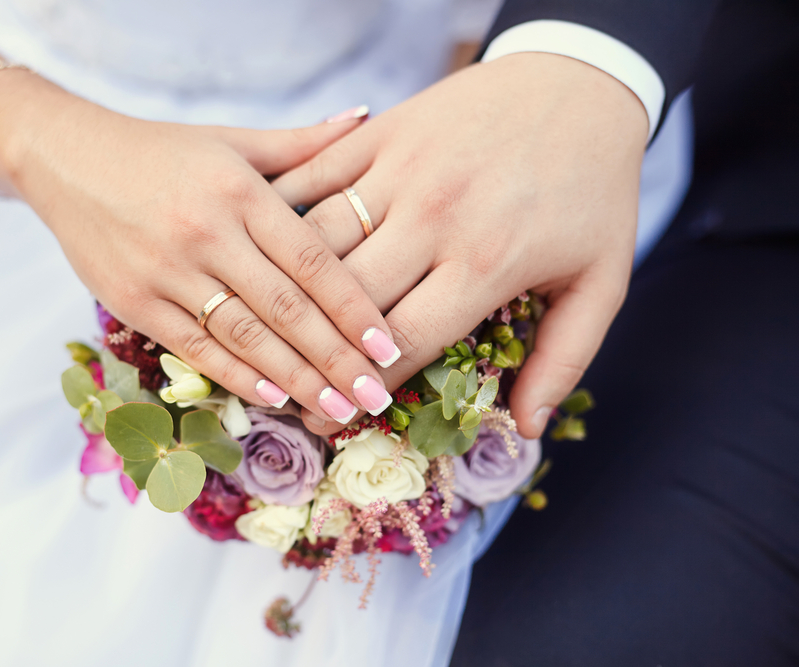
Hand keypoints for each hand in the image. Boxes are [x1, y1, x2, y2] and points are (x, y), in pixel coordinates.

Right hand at [0, 75, 397, 421]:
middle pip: (286, 308)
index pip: (312, 258)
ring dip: (297, 379)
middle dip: (337, 358)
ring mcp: (166, 270)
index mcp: (240, 191)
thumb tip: (367, 116)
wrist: (66, 157)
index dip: (354, 306)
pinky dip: (236, 375)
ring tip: (339, 411)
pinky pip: (194, 346)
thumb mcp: (232, 140)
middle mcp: (207, 232)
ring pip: (244, 335)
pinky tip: (275, 398)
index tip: (390, 344)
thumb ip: (302, 143)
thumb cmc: (162, 153)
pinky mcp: (133, 300)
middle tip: (378, 398)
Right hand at [273, 53, 648, 436]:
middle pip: (347, 301)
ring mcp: (399, 169)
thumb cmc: (591, 189)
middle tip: (294, 389)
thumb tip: (529, 426)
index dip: (360, 391)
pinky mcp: (378, 132)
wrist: (578, 81)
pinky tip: (266, 254)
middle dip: (315, 356)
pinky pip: (311, 179)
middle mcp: (434, 217)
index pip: (403, 344)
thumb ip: (565, 358)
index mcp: (485, 262)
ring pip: (315, 243)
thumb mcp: (600, 280)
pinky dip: (281, 217)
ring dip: (287, 292)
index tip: (331, 421)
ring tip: (273, 333)